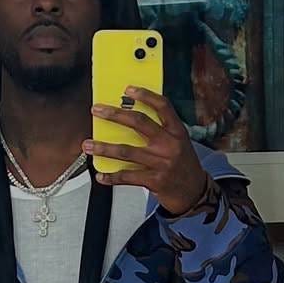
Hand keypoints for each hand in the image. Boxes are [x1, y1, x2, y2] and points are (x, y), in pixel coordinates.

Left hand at [84, 86, 209, 214]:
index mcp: (177, 132)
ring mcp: (161, 163)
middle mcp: (169, 145)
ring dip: (104, 148)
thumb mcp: (179, 144)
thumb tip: (128, 120)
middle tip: (97, 110)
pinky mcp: (154, 181)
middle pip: (139, 123)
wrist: (195, 192)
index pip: (163, 107)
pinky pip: (127, 177)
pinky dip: (112, 177)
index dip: (145, 95)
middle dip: (115, 115)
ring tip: (88, 145)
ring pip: (127, 151)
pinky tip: (101, 176)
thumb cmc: (182, 165)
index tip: (128, 89)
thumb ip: (160, 132)